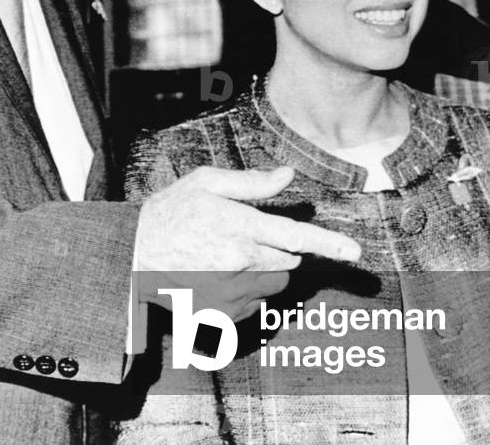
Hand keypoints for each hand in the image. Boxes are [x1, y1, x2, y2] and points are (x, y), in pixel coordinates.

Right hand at [134, 166, 360, 320]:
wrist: (133, 253)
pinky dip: (247, 293)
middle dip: (279, 248)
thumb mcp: (207, 182)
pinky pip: (254, 306)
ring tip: (228, 256)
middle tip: (245, 234)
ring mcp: (230, 293)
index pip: (295, 236)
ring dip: (264, 271)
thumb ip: (251, 182)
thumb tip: (288, 176)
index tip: (355, 252)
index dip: (329, 243)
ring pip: (273, 283)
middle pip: (288, 260)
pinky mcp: (221, 315)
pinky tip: (219, 276)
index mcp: (240, 227)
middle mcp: (239, 263)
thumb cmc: (171, 210)